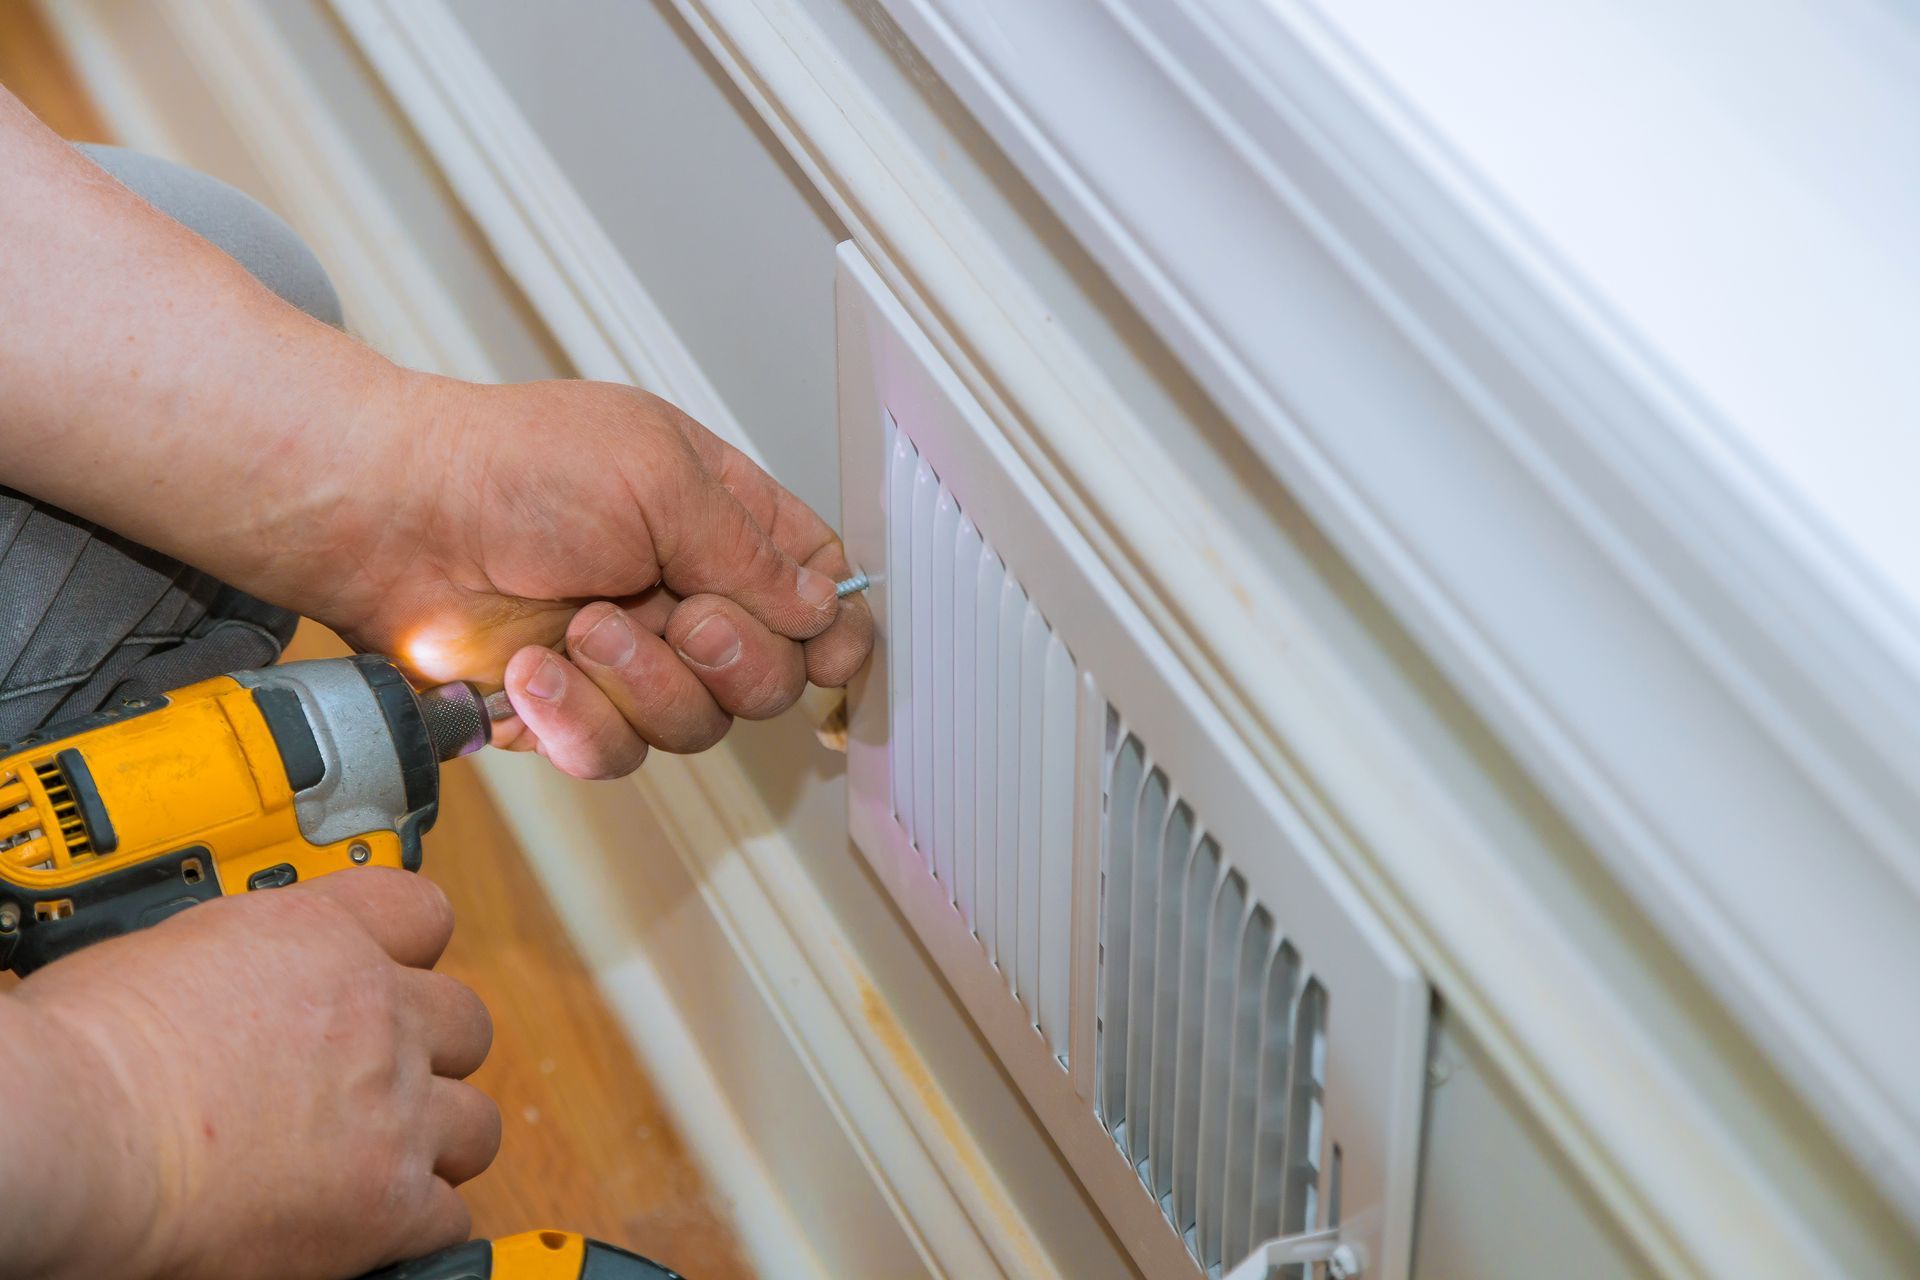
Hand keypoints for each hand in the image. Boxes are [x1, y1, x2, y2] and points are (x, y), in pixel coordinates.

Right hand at [1, 870, 496, 1279]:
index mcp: (318, 937)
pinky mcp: (387, 1198)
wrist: (72, 1131)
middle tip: (381, 1087)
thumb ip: (234, 964)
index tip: (395, 975)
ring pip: (475, 1123)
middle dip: (431, 1056)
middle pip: (465, 1024)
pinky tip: (365, 1228)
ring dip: (436, 1144)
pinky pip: (447, 1215)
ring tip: (383, 1163)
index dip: (410, 950)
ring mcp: (391, 1106)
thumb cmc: (81, 1053)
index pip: (422, 913)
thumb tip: (225, 983)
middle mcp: (373, 1012)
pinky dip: (412, 1226)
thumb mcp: (166, 955)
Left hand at [303, 376, 872, 779]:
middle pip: (774, 675)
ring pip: (699, 726)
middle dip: (733, 657)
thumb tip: (824, 608)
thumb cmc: (511, 466)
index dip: (836, 630)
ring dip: (644, 682)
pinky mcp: (571, 712)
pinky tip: (535, 674)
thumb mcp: (660, 476)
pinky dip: (579, 721)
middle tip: (680, 615)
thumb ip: (754, 550)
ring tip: (582, 628)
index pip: (818, 588)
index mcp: (721, 520)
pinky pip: (617, 755)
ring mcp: (631, 659)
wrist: (391, 516)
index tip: (833, 653)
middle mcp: (685, 593)